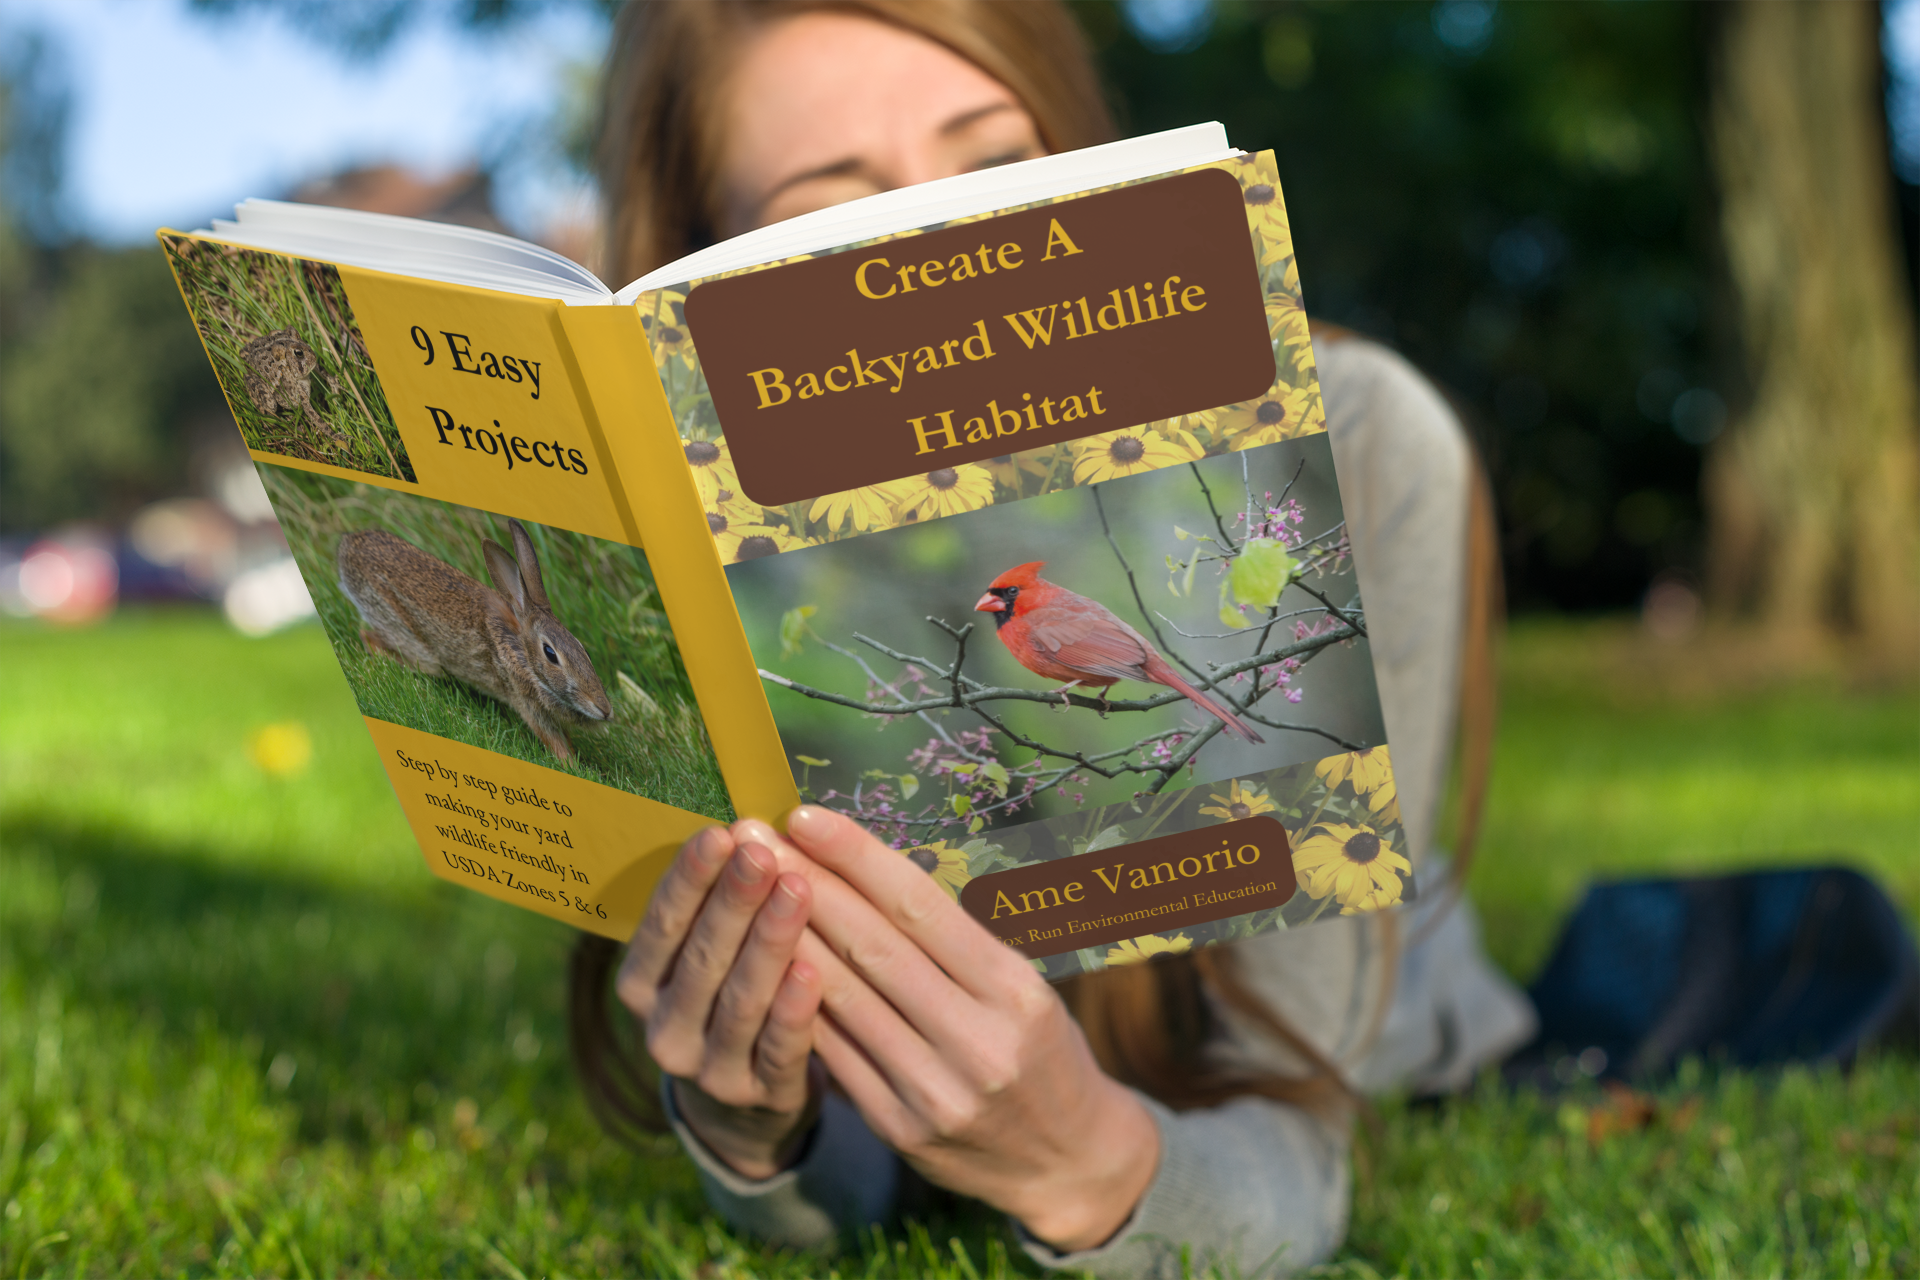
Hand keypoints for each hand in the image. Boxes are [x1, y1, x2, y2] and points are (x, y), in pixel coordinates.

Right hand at [616, 823, 823, 1179]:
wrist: (747, 1100)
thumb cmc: (732, 993)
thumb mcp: (709, 953)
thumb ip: (718, 901)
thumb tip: (747, 824)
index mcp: (643, 984)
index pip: (662, 925)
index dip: (689, 879)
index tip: (720, 832)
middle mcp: (665, 1029)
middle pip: (701, 959)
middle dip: (733, 901)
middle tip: (762, 852)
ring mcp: (710, 1069)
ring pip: (740, 1000)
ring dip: (769, 941)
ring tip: (796, 890)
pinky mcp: (760, 1095)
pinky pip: (779, 1049)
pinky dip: (794, 1009)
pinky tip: (812, 969)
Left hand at [739, 807, 1161, 1251]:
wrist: (1067, 1160)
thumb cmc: (1039, 1050)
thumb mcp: (1022, 987)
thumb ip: (952, 942)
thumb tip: (860, 869)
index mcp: (1013, 988)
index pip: (921, 907)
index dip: (856, 857)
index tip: (803, 815)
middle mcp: (978, 1039)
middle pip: (874, 947)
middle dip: (807, 885)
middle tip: (753, 838)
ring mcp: (936, 1090)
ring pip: (844, 999)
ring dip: (787, 937)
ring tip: (745, 891)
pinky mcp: (901, 1128)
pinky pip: (836, 1054)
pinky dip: (798, 1005)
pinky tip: (762, 964)